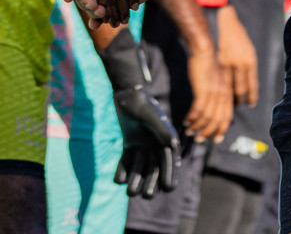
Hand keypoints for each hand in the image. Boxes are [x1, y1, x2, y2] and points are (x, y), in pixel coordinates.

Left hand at [99, 30, 180, 197]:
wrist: (126, 93)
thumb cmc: (141, 103)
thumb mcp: (151, 116)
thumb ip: (161, 130)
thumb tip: (172, 146)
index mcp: (166, 139)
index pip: (170, 161)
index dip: (170, 175)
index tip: (168, 188)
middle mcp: (155, 144)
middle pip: (154, 168)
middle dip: (151, 183)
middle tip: (147, 196)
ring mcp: (142, 145)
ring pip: (140, 167)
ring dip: (135, 180)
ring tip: (130, 192)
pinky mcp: (130, 144)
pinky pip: (126, 161)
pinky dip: (122, 170)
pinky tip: (117, 180)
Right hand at [183, 45, 232, 142]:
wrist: (204, 49)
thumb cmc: (208, 62)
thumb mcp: (217, 78)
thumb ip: (218, 92)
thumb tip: (212, 105)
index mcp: (228, 92)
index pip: (227, 117)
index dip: (221, 129)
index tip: (216, 139)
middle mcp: (223, 95)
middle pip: (217, 120)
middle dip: (208, 132)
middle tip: (199, 139)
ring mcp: (213, 93)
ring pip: (206, 117)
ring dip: (197, 127)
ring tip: (189, 131)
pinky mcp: (202, 90)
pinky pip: (197, 110)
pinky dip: (191, 118)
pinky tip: (185, 120)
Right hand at [215, 5, 258, 107]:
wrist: (225, 23)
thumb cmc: (238, 36)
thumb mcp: (249, 50)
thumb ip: (249, 65)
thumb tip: (249, 82)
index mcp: (250, 60)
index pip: (252, 85)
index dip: (251, 96)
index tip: (251, 104)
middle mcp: (240, 63)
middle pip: (240, 89)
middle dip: (240, 99)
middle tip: (239, 104)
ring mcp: (227, 63)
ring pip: (228, 86)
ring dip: (229, 96)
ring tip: (228, 102)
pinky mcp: (216, 62)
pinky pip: (219, 79)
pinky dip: (220, 88)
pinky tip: (219, 93)